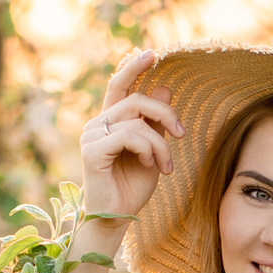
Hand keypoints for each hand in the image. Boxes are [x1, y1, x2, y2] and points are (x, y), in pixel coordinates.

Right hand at [79, 47, 183, 223]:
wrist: (118, 219)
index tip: (153, 54)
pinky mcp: (91, 151)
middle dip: (165, 113)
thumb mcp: (153, 149)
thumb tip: (165, 87)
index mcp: (110, 122)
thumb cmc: (132, 187)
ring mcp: (91, 137)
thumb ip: (156, 121)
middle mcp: (97, 125)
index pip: (120, 86)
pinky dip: (147, 149)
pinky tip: (151, 165)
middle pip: (136, 100)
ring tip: (165, 165)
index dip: (134, 67)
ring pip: (135, 121)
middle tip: (181, 133)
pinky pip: (127, 136)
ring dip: (159, 142)